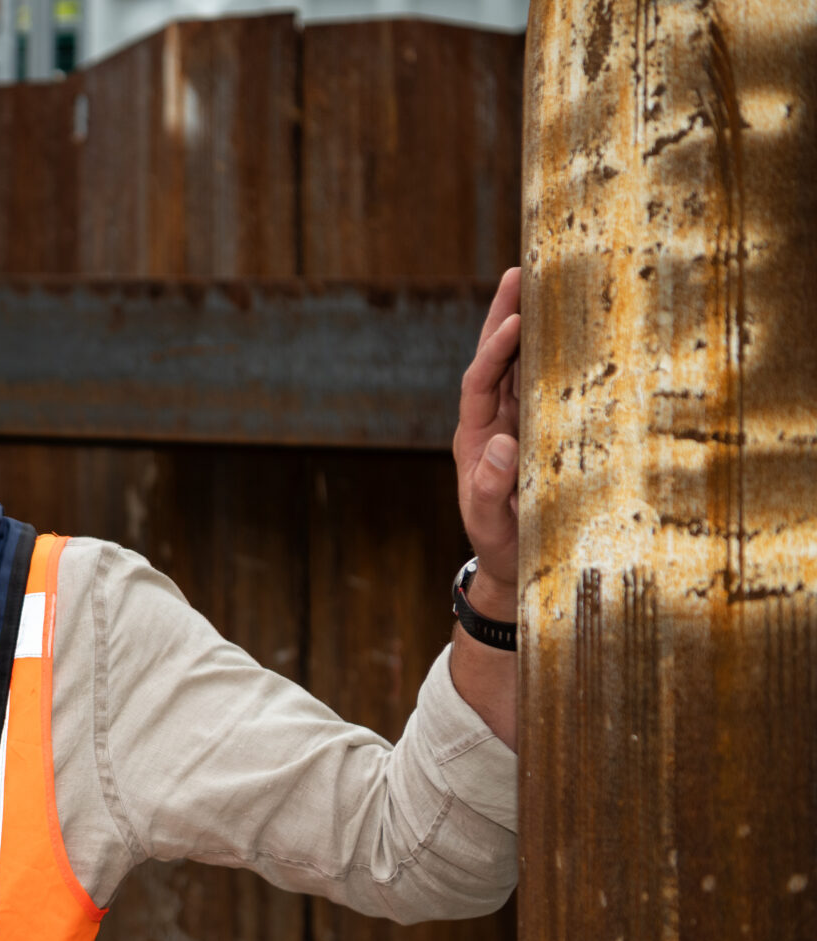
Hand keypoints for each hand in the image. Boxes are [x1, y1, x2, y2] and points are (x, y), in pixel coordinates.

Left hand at [454, 267, 521, 621]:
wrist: (512, 565)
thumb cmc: (500, 544)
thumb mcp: (489, 522)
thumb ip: (488, 489)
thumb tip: (500, 443)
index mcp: (472, 437)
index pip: (479, 382)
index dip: (494, 351)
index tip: (514, 321)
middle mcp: (490, 421)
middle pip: (492, 358)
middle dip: (502, 314)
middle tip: (518, 272)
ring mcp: (513, 422)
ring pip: (517, 364)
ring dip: (526, 325)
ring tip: (540, 281)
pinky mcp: (535, 430)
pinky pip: (541, 384)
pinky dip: (551, 355)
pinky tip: (570, 328)